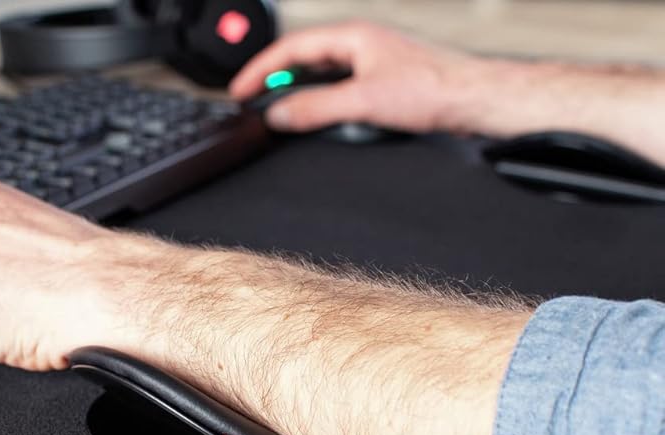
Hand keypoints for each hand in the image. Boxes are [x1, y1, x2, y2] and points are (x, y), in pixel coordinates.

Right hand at [229, 21, 478, 132]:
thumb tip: (278, 114)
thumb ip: (315, 108)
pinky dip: (318, 100)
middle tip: (250, 102)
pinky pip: (337, 87)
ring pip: (320, 74)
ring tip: (276, 111)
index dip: (260, 70)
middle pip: (302, 59)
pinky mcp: (382, 81)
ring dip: (296, 91)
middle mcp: (360, 44)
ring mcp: (371, 62)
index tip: (239, 92)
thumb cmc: (435, 89)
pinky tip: (316, 117)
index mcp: (352, 36)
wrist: (475, 100)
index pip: (290, 48)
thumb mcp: (363, 102)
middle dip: (273, 79)